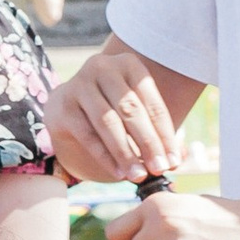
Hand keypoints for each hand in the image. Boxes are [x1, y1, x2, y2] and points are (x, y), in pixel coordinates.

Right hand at [45, 39, 181, 187]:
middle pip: (130, 110)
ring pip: (108, 123)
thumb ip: (156, 133)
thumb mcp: (135, 111)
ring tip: (138, 175)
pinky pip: (88, 135)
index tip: (173, 161)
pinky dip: (105, 156)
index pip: (152, 103)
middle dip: (147, 143)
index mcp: (128, 64)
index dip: (165, 134)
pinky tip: (118, 173)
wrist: (67, 105)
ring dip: (126, 153)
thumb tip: (177, 159)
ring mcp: (79, 85)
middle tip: (158, 169)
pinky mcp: (63, 107)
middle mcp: (102, 67)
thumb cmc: (111, 108)